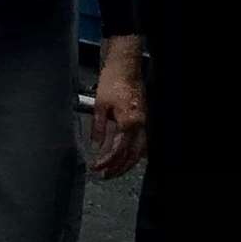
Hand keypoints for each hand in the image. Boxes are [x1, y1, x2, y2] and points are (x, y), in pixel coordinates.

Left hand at [88, 36, 146, 177]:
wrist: (125, 65)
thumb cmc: (113, 81)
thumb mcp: (100, 106)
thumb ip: (99, 128)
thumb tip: (96, 145)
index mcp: (129, 122)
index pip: (118, 150)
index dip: (106, 162)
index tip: (95, 167)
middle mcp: (140, 125)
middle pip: (132, 155)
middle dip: (118, 168)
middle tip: (104, 175)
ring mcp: (144, 122)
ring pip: (140, 151)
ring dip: (126, 163)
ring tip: (113, 170)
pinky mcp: (144, 118)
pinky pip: (142, 142)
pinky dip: (134, 153)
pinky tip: (126, 157)